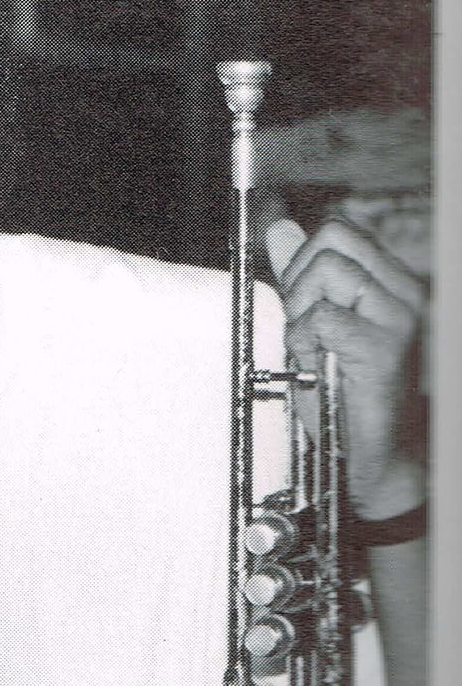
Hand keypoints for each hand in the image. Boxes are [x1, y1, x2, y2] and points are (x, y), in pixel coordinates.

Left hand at [267, 216, 426, 519]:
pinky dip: (303, 342)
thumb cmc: (342, 394)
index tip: (301, 303)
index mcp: (392, 283)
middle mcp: (404, 292)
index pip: (338, 232)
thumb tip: (280, 229)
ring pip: (327, 271)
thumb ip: (299, 276)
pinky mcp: (383, 347)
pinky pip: (321, 318)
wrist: (375, 456)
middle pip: (331, 240)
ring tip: (315, 349)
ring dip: (301, 312)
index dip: (302, 260)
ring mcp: (399, 317)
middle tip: (307, 328)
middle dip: (299, 279)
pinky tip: (318, 368)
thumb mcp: (315, 324)